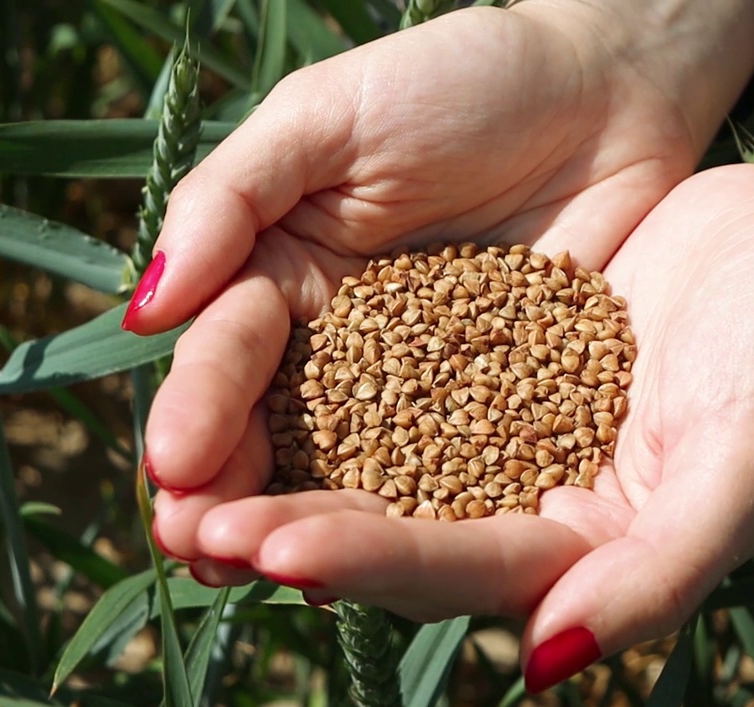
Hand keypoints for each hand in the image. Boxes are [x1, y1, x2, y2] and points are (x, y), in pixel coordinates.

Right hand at [140, 1, 753, 566]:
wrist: (606, 86)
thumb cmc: (459, 78)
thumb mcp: (327, 118)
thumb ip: (233, 199)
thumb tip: (147, 309)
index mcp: (284, 273)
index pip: (229, 355)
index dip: (200, 409)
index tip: (173, 466)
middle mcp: (343, 344)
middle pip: (277, 432)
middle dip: (234, 494)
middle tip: (203, 550)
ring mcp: (424, 385)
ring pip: (356, 469)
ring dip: (313, 528)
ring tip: (276, 580)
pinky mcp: (505, 409)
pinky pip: (458, 472)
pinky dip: (422, 521)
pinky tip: (394, 569)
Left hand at [180, 162, 753, 690]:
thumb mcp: (745, 469)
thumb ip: (661, 574)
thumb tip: (545, 667)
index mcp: (586, 548)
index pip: (459, 570)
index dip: (365, 563)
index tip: (270, 548)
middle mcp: (532, 503)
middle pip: (394, 533)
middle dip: (291, 533)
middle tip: (187, 528)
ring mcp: (505, 435)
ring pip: (375, 466)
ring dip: (284, 471)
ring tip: (184, 473)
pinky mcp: (490, 362)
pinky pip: (392, 384)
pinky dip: (323, 390)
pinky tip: (251, 378)